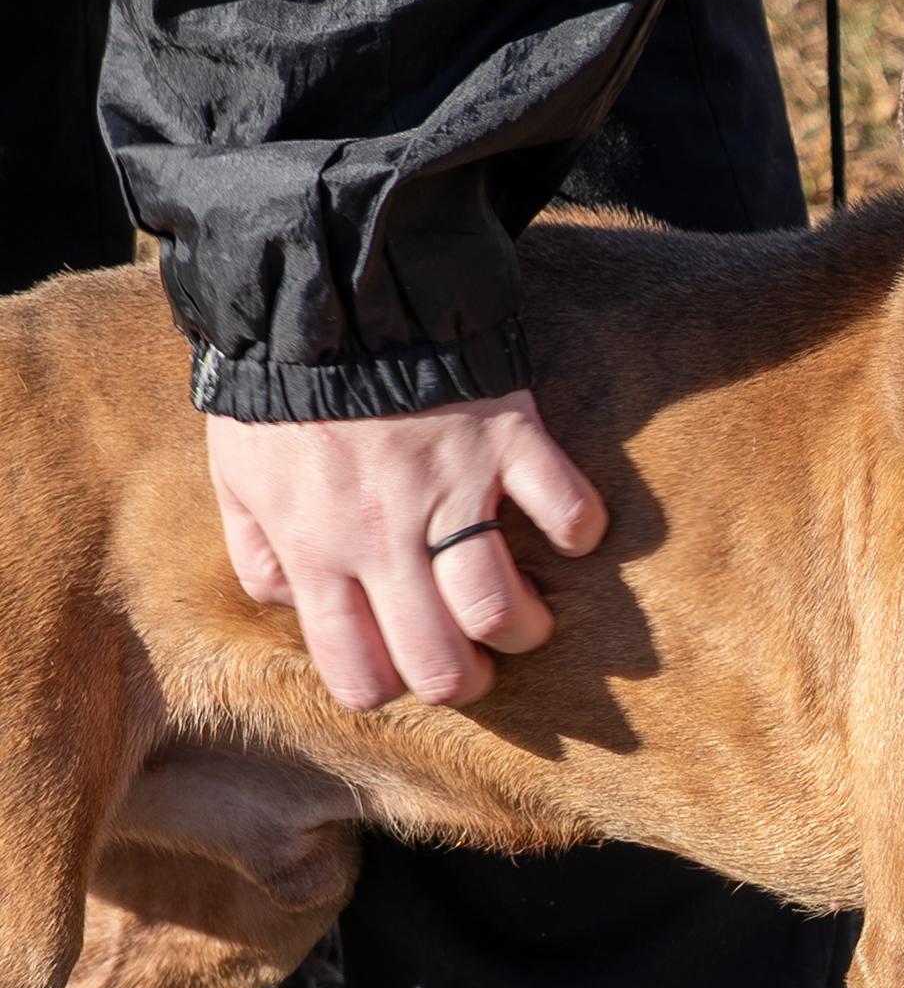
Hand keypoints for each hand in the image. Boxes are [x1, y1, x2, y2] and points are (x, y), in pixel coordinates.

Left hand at [209, 390, 607, 709]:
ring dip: (523, 628)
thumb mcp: (238, 478)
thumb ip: (257, 553)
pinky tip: (570, 532)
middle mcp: (385, 537)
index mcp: (318, 552)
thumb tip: (297, 602)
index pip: (360, 672)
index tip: (407, 670)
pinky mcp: (509, 441)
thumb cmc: (282, 393)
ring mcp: (453, 489)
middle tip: (476, 662)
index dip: (391, 690)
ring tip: (525, 619)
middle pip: (441, 660)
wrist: (333, 297)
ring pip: (499, 608)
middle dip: (465, 681)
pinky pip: (567, 508)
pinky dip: (580, 529)